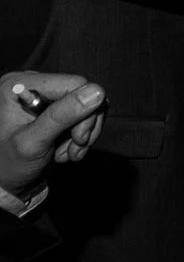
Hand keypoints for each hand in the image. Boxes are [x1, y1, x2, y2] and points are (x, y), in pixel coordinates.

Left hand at [0, 72, 106, 195]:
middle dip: (83, 125)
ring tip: (69, 153)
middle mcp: (33, 83)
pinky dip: (81, 133)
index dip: (85, 111)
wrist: (4, 178)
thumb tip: (97, 92)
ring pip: (88, 105)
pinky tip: (67, 148)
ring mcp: (44, 94)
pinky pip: (83, 113)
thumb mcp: (33, 142)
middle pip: (83, 94)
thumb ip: (61, 116)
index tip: (78, 138)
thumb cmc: (9, 162)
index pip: (74, 84)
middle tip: (74, 149)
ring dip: (83, 133)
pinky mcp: (54, 104)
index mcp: (19, 85)